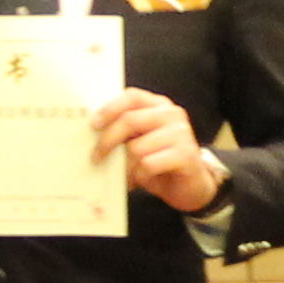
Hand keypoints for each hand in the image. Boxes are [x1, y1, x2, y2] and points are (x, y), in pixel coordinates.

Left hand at [96, 90, 222, 214]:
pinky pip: (149, 164)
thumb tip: (92, 133)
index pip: (132, 97)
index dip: (110, 109)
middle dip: (108, 140)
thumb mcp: (140, 142)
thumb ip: (124, 132)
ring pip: (137, 147)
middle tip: (96, 157)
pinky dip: (140, 175)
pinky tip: (143, 179)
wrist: (190, 186)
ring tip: (127, 174)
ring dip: (126, 165)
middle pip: (130, 120)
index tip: (93, 125)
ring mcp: (181, 133)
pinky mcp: (186, 155)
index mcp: (158, 106)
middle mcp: (172, 114)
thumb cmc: (160, 161)